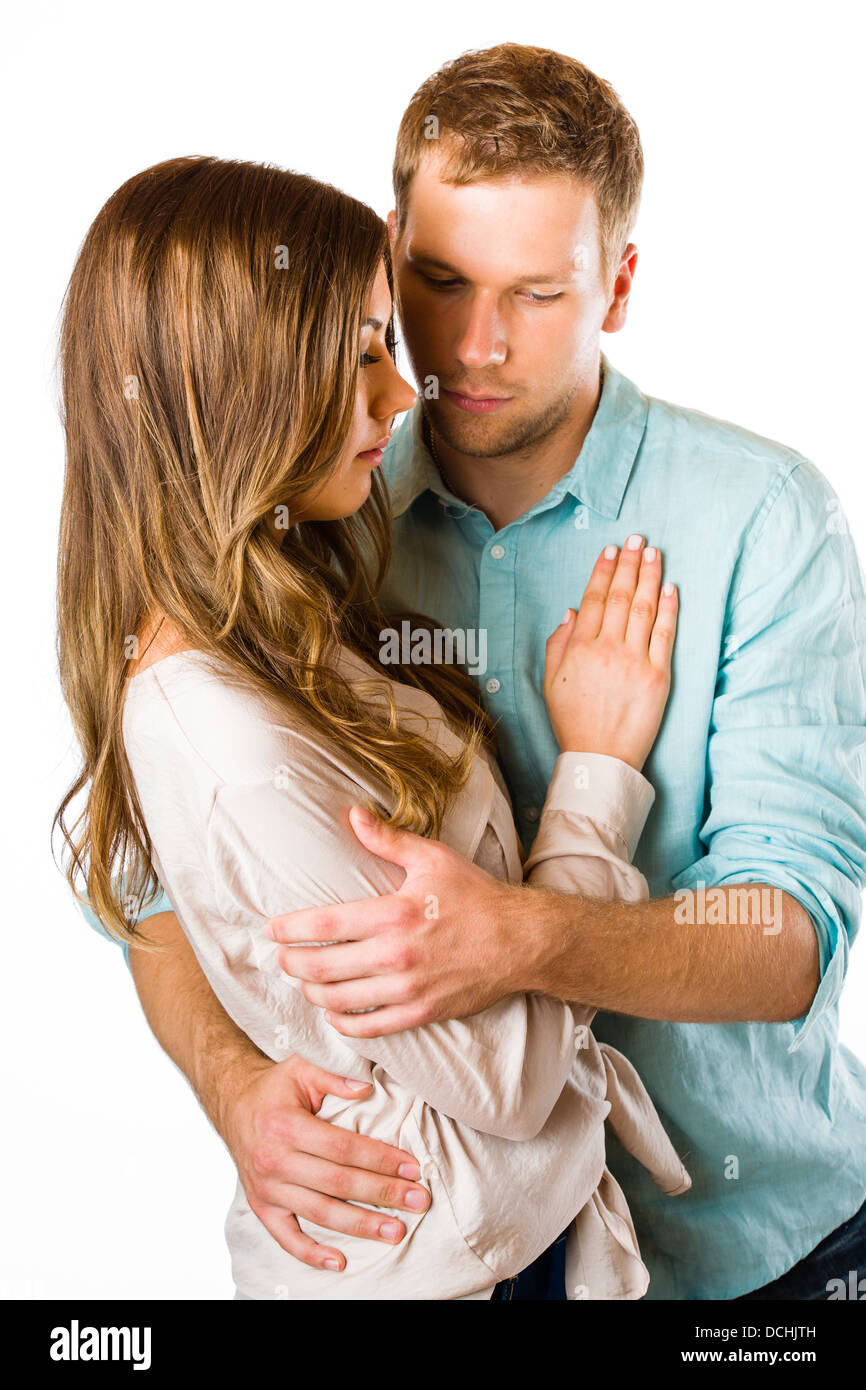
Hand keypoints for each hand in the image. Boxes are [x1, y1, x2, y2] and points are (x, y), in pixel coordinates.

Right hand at [217, 1051, 429, 1269]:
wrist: (233, 1104)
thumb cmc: (275, 1087)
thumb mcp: (301, 1067)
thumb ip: (334, 1075)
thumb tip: (366, 1088)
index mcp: (285, 1125)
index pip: (343, 1148)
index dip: (380, 1159)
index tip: (412, 1168)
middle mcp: (273, 1160)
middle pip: (337, 1183)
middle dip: (382, 1193)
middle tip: (418, 1201)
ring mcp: (267, 1188)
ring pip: (320, 1213)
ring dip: (361, 1225)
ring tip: (395, 1231)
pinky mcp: (261, 1206)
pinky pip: (286, 1237)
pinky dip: (312, 1254)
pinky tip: (341, 1262)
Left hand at [265, 808, 527, 1034]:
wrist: (522, 941)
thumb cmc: (477, 896)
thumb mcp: (432, 858)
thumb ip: (387, 839)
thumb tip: (353, 814)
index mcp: (393, 914)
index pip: (321, 925)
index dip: (287, 929)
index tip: (272, 928)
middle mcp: (395, 955)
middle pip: (321, 967)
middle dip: (291, 963)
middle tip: (281, 956)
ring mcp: (408, 988)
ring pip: (338, 1000)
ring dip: (311, 992)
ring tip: (303, 981)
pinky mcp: (422, 1012)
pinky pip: (369, 1026)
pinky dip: (343, 1023)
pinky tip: (333, 1012)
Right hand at [543, 535, 677, 769]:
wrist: (600, 757)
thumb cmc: (573, 722)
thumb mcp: (551, 682)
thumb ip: (558, 644)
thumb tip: (571, 613)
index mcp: (580, 648)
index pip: (594, 599)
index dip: (604, 572)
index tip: (611, 551)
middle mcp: (608, 649)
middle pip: (621, 597)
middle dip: (629, 564)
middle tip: (636, 539)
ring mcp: (636, 661)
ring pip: (644, 609)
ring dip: (650, 577)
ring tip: (654, 553)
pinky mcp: (659, 676)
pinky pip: (665, 635)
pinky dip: (669, 609)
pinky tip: (671, 588)